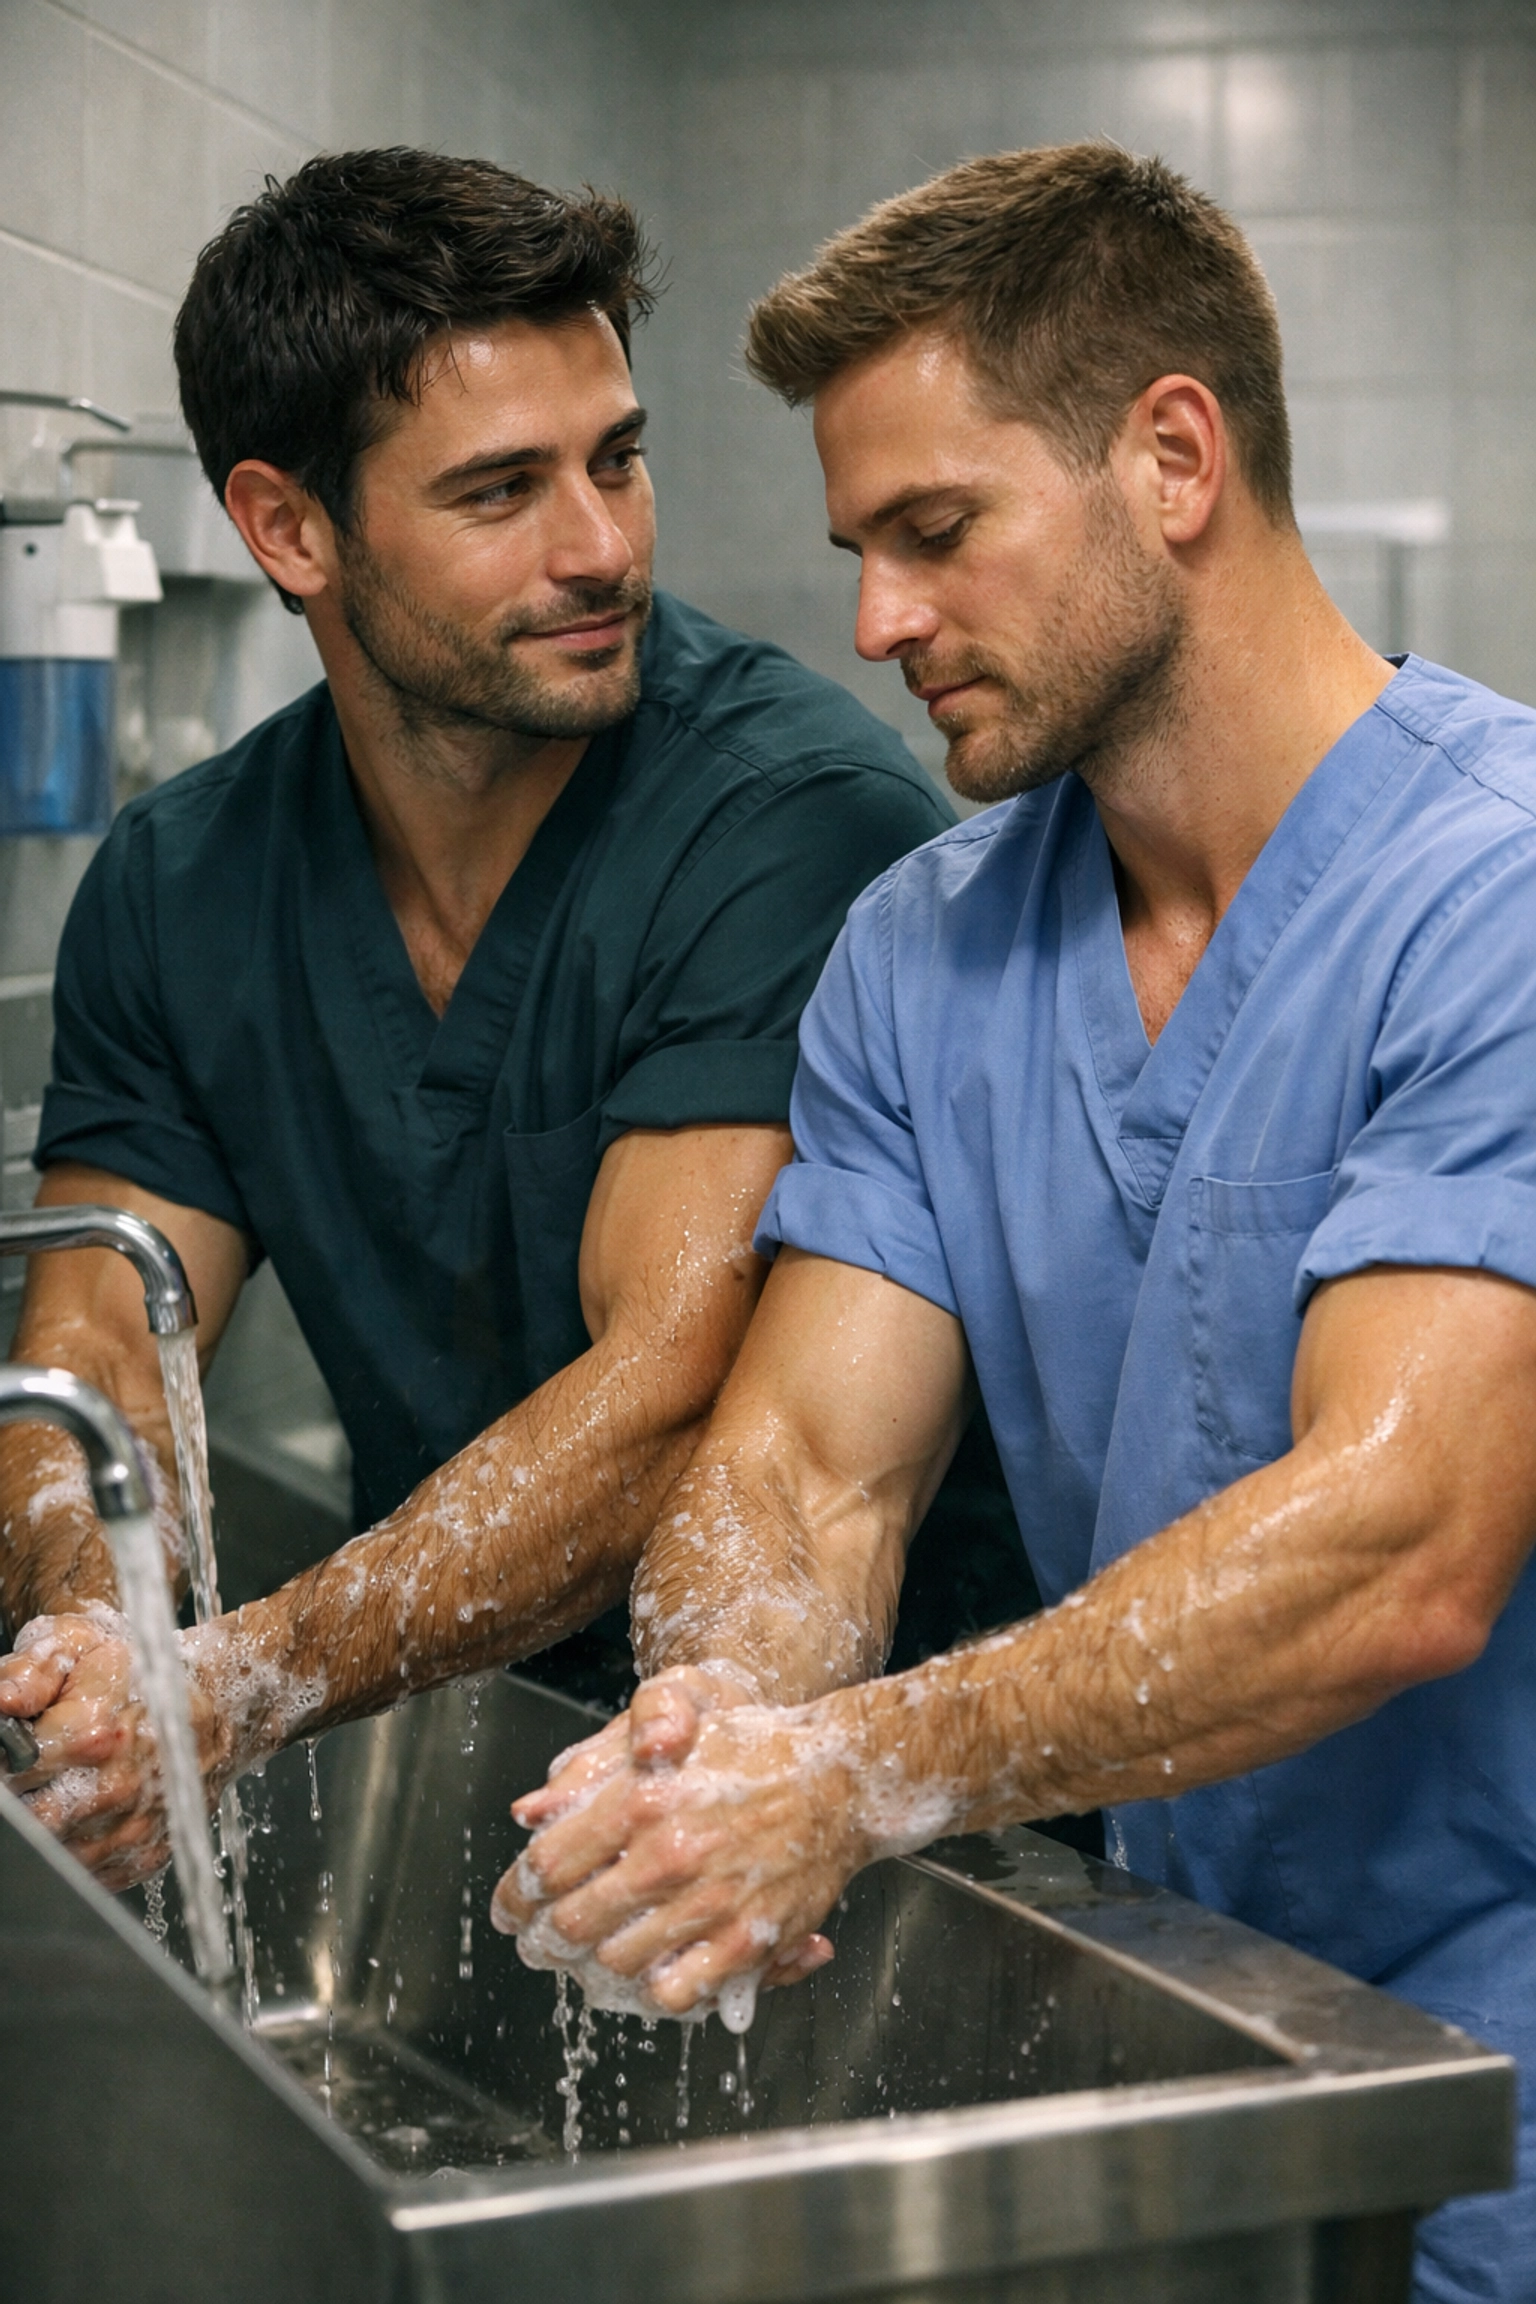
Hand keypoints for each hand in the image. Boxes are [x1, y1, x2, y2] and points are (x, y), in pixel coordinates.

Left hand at [0, 1609, 224, 1890]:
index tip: (9, 1753)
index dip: (1, 1764)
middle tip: (31, 1776)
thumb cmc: (141, 1675)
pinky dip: (72, 1852)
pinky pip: (86, 1874)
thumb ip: (28, 1674)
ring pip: (53, 1856)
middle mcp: (114, 1790)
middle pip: (28, 1825)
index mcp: (92, 1735)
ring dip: (44, 1830)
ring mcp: (131, 1829)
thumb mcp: (81, 1646)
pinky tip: (80, 1815)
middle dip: (20, 1803)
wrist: (218, 1703)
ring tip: (56, 1790)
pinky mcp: (142, 1856)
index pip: (7, 1774)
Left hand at [492, 1690, 861, 2013]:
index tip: (510, 1907)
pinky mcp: (747, 1942)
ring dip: (588, 1971)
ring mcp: (709, 1903)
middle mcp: (669, 1854)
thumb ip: (594, 1769)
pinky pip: (675, 1992)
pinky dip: (651, 1993)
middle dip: (539, 1943)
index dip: (515, 1894)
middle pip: (569, 1925)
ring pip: (614, 1965)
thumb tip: (529, 1813)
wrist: (839, 1779)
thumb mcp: (667, 1731)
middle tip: (535, 1946)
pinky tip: (646, 1977)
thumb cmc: (752, 1750)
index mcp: (641, 1798)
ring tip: (584, 1964)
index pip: (546, 1864)